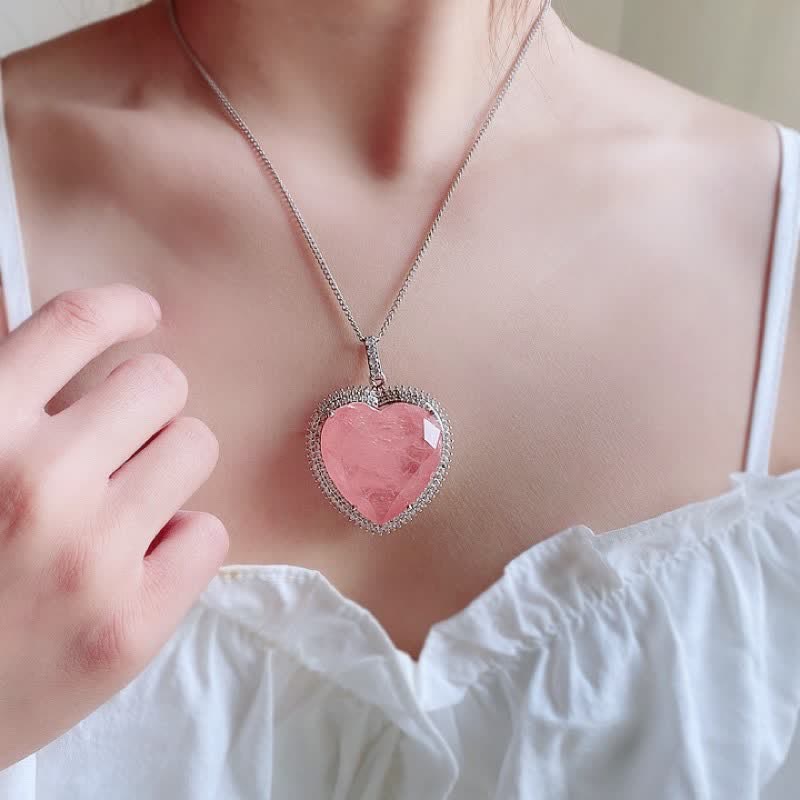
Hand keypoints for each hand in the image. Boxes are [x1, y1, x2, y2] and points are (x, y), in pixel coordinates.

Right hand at [0, 283, 227, 768]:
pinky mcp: (132, 625)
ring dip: (168, 467)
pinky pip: (208, 532)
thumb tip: (39, 321)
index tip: (143, 315)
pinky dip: (180, 542)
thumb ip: (0, 396)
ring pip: (195, 447)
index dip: (121, 308)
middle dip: (148, 405)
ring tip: (126, 503)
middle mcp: (37, 485)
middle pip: (160, 383)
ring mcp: (91, 558)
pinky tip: (138, 564)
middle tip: (121, 440)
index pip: (76, 324)